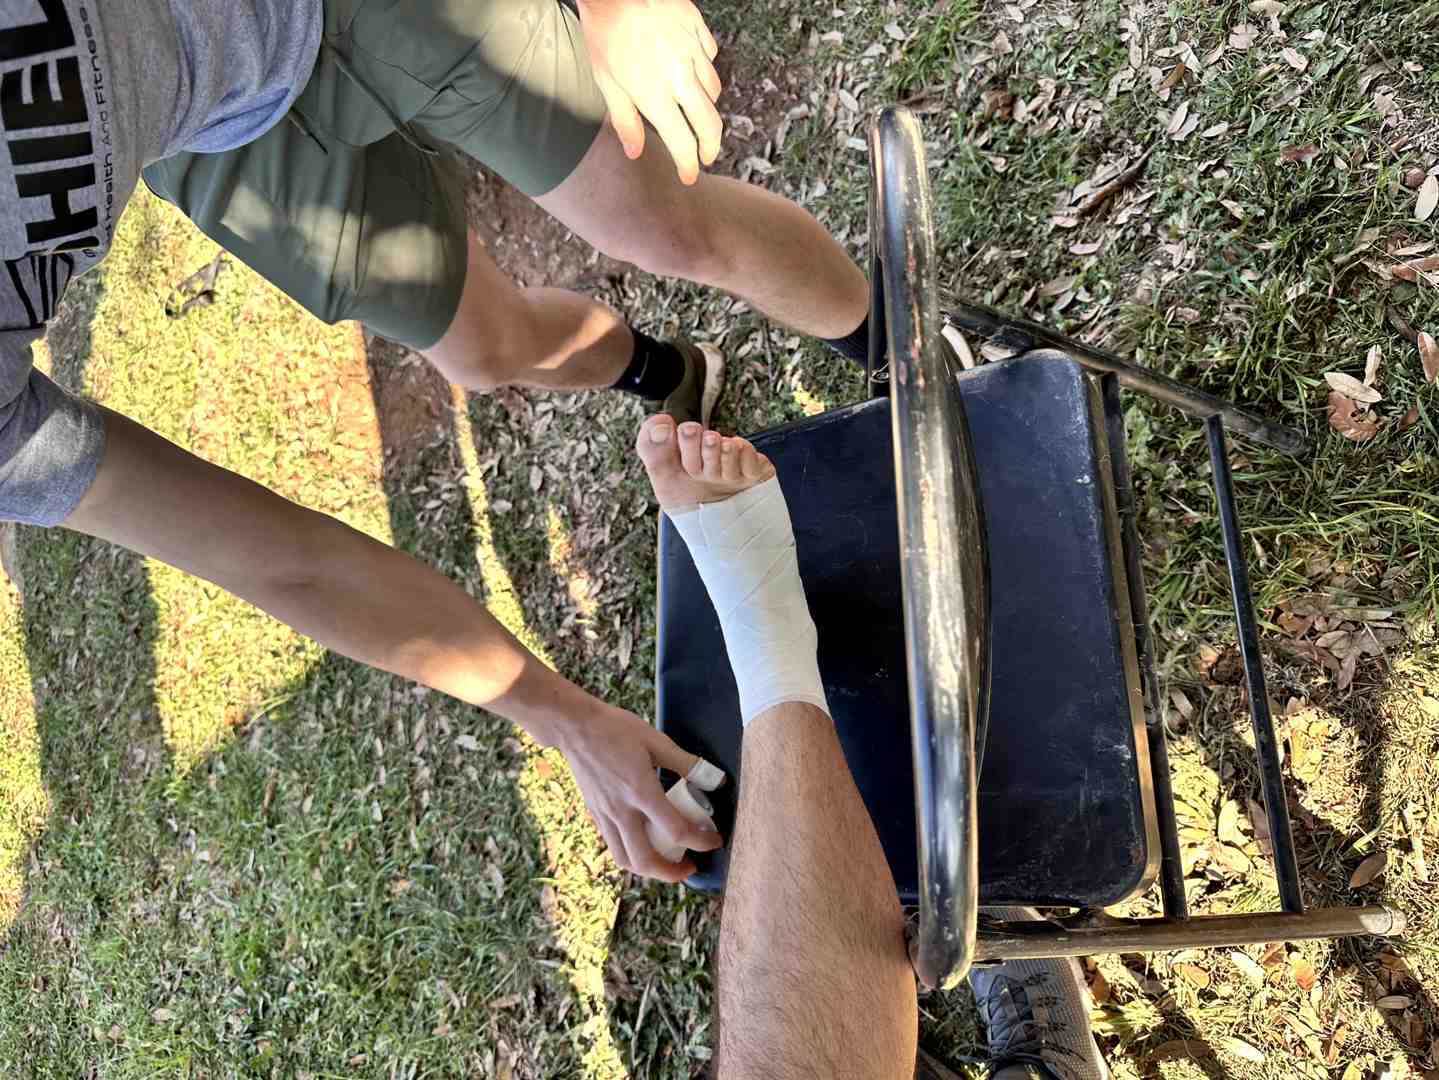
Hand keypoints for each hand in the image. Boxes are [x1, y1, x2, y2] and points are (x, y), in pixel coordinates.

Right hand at [556, 703, 723, 880]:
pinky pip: (614, 846)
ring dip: (649, 870)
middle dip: (672, 873)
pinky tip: (644, 843)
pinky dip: (632, 854)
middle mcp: (621, 810)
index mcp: (640, 791)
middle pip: (646, 860)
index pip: (676, 830)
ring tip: (667, 863)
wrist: (574, 727)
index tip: (713, 840)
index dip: (701, 841)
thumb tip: (714, 778)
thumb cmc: (615, 729)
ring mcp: (604, 815)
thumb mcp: (656, 740)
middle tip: (690, 866)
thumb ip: (686, 762)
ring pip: (625, 860)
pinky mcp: (595, 814)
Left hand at [577, 0, 723, 184]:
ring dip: (706, 106)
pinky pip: (710, 56)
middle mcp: (680, 77)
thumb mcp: (606, 79)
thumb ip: (624, 119)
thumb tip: (634, 152)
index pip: (682, 143)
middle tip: (706, 155)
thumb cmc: (604, 30)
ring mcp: (693, 51)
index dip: (688, 165)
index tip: (689, 176)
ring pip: (713, 90)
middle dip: (711, 146)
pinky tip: (691, 68)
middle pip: (710, 124)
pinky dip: (704, 68)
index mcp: (654, 95)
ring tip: (694, 110)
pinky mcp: (698, 28)